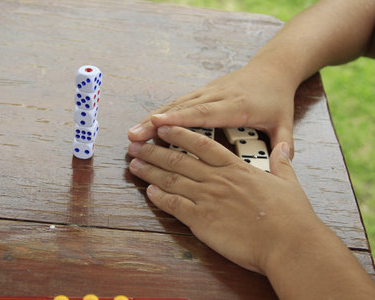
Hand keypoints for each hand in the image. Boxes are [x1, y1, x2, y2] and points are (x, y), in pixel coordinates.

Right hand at [127, 64, 296, 157]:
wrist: (272, 69)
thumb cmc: (276, 98)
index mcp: (237, 106)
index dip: (181, 118)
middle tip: (134, 136)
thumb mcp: (285, 121)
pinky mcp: (203, 92)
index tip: (159, 124)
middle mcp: (218, 97)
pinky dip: (160, 112)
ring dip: (152, 118)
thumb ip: (283, 143)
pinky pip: (178, 102)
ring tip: (132, 133)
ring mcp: (208, 92)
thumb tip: (282, 163)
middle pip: (183, 109)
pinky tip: (146, 123)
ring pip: (175, 104)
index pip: (206, 113)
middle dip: (156, 122)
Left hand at [127, 126, 321, 272]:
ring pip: (171, 180)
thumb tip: (283, 148)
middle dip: (155, 151)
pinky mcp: (202, 221)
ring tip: (134, 164)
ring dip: (150, 171)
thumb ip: (281, 162)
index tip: (164, 127)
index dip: (180, 134)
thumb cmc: (291, 215)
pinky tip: (149, 191)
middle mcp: (218, 179)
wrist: (288, 243)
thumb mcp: (289, 182)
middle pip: (179, 160)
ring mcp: (208, 199)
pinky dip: (160, 197)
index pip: (202, 145)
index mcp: (236, 168)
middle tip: (137, 145)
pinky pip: (174, 205)